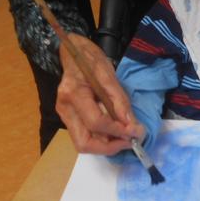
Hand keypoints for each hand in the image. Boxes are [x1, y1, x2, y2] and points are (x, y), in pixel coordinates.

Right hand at [56, 33, 144, 153]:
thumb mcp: (109, 75)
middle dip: (109, 148)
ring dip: (106, 146)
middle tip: (129, 141)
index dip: (117, 131)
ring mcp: (64, 115)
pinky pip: (84, 136)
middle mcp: (65, 108)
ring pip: (83, 144)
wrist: (72, 52)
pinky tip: (114, 131)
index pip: (96, 122)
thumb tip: (130, 125)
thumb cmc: (90, 60)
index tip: (135, 132)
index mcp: (74, 93)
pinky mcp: (68, 118)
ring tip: (124, 137)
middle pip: (84, 143)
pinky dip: (101, 139)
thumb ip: (120, 101)